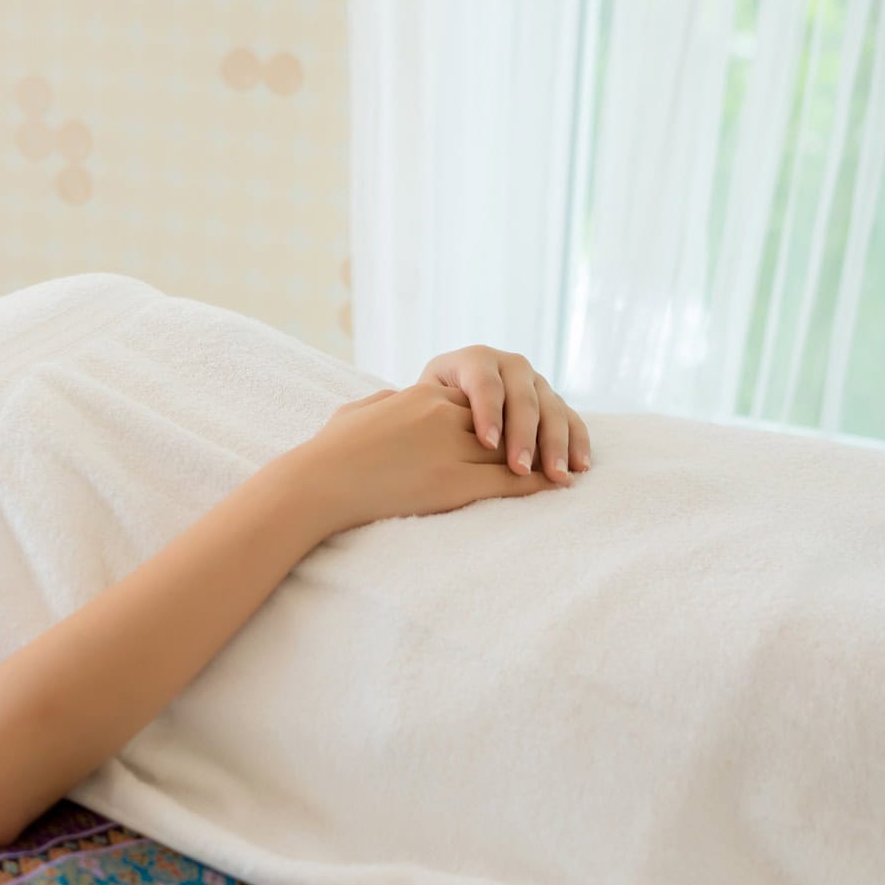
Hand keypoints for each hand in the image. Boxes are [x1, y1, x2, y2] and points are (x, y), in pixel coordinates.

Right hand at [292, 382, 565, 533]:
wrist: (316, 481)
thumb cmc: (325, 454)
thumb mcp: (354, 413)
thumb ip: (380, 403)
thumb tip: (391, 397)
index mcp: (422, 398)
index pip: (476, 403)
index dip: (501, 416)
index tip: (521, 425)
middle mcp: (442, 417)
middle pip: (502, 422)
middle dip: (534, 433)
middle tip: (562, 446)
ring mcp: (449, 449)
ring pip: (511, 448)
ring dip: (543, 457)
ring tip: (569, 468)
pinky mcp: (452, 483)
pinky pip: (506, 480)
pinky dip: (536, 484)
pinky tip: (555, 486)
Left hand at [420, 345, 590, 484]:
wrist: (447, 398)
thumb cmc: (426, 409)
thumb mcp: (423, 405)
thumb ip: (431, 415)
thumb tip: (425, 438)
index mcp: (474, 360)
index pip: (484, 384)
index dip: (488, 413)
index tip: (486, 445)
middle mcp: (509, 364)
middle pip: (522, 398)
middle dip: (524, 435)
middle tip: (521, 468)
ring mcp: (535, 381)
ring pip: (551, 409)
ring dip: (556, 444)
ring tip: (558, 476)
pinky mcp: (553, 400)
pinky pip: (571, 419)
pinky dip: (576, 443)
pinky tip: (579, 467)